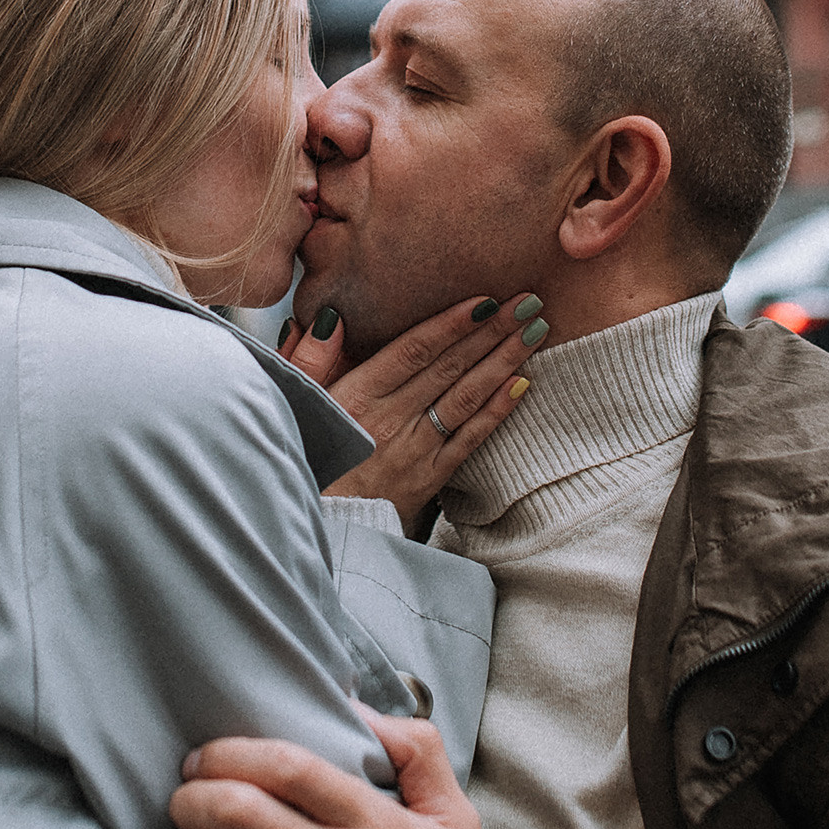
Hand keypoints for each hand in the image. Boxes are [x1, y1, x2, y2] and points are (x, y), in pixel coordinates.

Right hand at [281, 293, 547, 527]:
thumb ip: (308, 360)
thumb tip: (332, 319)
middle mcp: (390, 421)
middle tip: (528, 300)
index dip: (451, 323)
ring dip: (503, 361)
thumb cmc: (302, 460)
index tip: (486, 299)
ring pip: (466, 397)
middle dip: (491, 331)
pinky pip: (469, 440)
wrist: (313, 529)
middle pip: (448, 368)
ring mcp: (414, 452)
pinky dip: (497, 410)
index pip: (412, 351)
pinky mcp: (428, 480)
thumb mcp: (294, 405)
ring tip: (534, 330)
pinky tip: (522, 383)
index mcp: (355, 398)